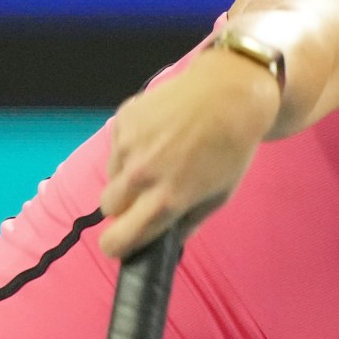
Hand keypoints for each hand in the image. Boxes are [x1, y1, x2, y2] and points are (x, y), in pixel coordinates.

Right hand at [96, 43, 281, 258]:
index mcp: (166, 200)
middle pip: (108, 208)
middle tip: (144, 195)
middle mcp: (141, 175)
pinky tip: (156, 135)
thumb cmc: (230, 149)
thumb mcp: (219, 196)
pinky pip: (116, 146)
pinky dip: (130, 147)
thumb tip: (166, 244)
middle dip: (123, 207)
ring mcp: (128, 145)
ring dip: (127, 174)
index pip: (118, 239)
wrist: (229, 93)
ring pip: (111, 175)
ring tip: (157, 157)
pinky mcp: (123, 119)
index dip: (117, 245)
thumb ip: (189, 224)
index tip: (121, 242)